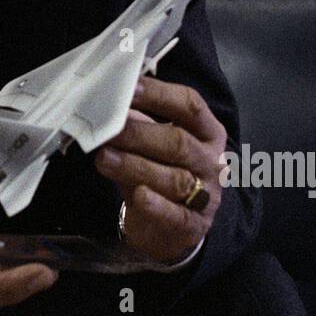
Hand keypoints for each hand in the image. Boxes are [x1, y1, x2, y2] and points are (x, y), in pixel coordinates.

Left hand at [93, 76, 225, 263]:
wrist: (176, 227)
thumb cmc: (163, 172)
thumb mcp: (155, 145)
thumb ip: (138, 125)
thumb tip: (107, 102)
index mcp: (207, 132)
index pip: (190, 106)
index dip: (159, 94)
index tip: (128, 88)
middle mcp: (211, 161)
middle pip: (179, 143)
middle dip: (139, 134)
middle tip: (107, 129)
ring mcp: (206, 195)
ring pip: (174, 179)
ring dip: (136, 166)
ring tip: (104, 158)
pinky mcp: (192, 226)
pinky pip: (175, 215)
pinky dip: (156, 205)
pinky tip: (138, 195)